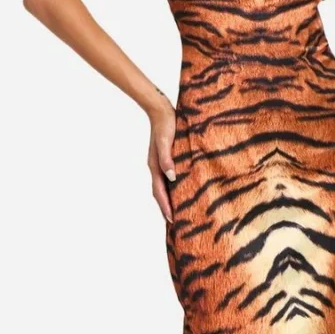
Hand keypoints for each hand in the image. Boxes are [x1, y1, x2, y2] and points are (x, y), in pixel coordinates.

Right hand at [147, 99, 176, 222]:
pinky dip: (171, 188)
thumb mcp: (166, 142)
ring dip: (168, 200)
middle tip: (174, 223)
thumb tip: (171, 176)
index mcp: (155, 166)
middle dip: (165, 208)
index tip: (172, 220)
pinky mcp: (165, 159)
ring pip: (163, 187)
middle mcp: (156, 167)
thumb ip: (167, 159)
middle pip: (159, 193)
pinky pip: (167, 178)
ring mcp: (159, 163)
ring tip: (176, 212)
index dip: (165, 206)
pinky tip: (179, 191)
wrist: (161, 110)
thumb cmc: (166, 125)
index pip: (160, 191)